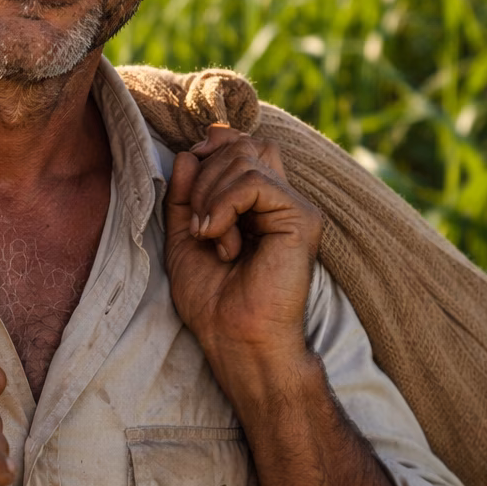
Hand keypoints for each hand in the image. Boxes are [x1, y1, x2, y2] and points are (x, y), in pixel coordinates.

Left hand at [164, 126, 322, 384]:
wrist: (235, 339)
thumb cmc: (213, 300)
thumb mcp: (185, 237)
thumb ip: (186, 195)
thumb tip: (189, 153)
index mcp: (259, 204)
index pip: (243, 145)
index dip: (214, 147)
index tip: (189, 175)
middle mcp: (282, 200)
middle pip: (243, 145)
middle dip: (204, 174)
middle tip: (198, 222)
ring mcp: (295, 207)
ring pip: (245, 159)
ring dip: (210, 196)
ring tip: (210, 238)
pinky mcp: (301, 218)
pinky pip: (254, 183)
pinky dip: (224, 205)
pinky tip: (219, 238)